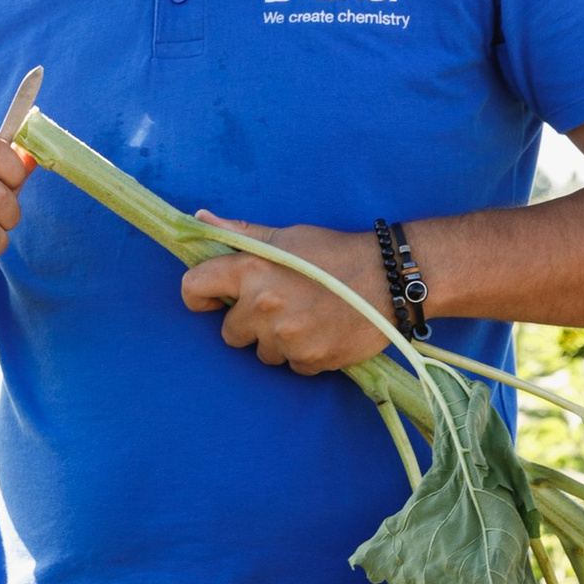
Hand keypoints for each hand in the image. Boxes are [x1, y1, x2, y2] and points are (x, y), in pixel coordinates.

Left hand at [182, 219, 394, 371]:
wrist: (389, 279)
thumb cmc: (335, 253)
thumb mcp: (287, 236)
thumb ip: (241, 233)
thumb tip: (199, 219)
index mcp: (252, 270)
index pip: (195, 287)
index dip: (200, 295)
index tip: (213, 299)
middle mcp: (263, 306)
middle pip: (230, 332)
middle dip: (249, 323)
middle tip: (281, 305)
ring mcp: (286, 337)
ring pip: (262, 352)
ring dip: (277, 340)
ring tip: (307, 317)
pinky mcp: (309, 360)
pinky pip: (291, 365)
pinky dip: (303, 353)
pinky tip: (323, 331)